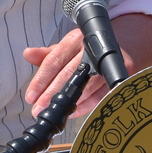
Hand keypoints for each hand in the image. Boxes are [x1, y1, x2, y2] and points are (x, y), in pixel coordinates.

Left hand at [24, 14, 151, 116]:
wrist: (124, 44)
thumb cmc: (88, 48)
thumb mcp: (67, 47)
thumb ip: (46, 54)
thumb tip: (27, 54)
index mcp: (75, 39)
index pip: (55, 60)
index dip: (41, 80)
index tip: (31, 96)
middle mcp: (91, 48)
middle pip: (68, 74)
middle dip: (52, 94)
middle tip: (38, 110)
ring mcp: (107, 62)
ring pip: (85, 86)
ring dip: (68, 102)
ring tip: (54, 113)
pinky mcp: (120, 74)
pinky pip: (100, 95)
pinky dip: (85, 106)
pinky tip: (73, 112)